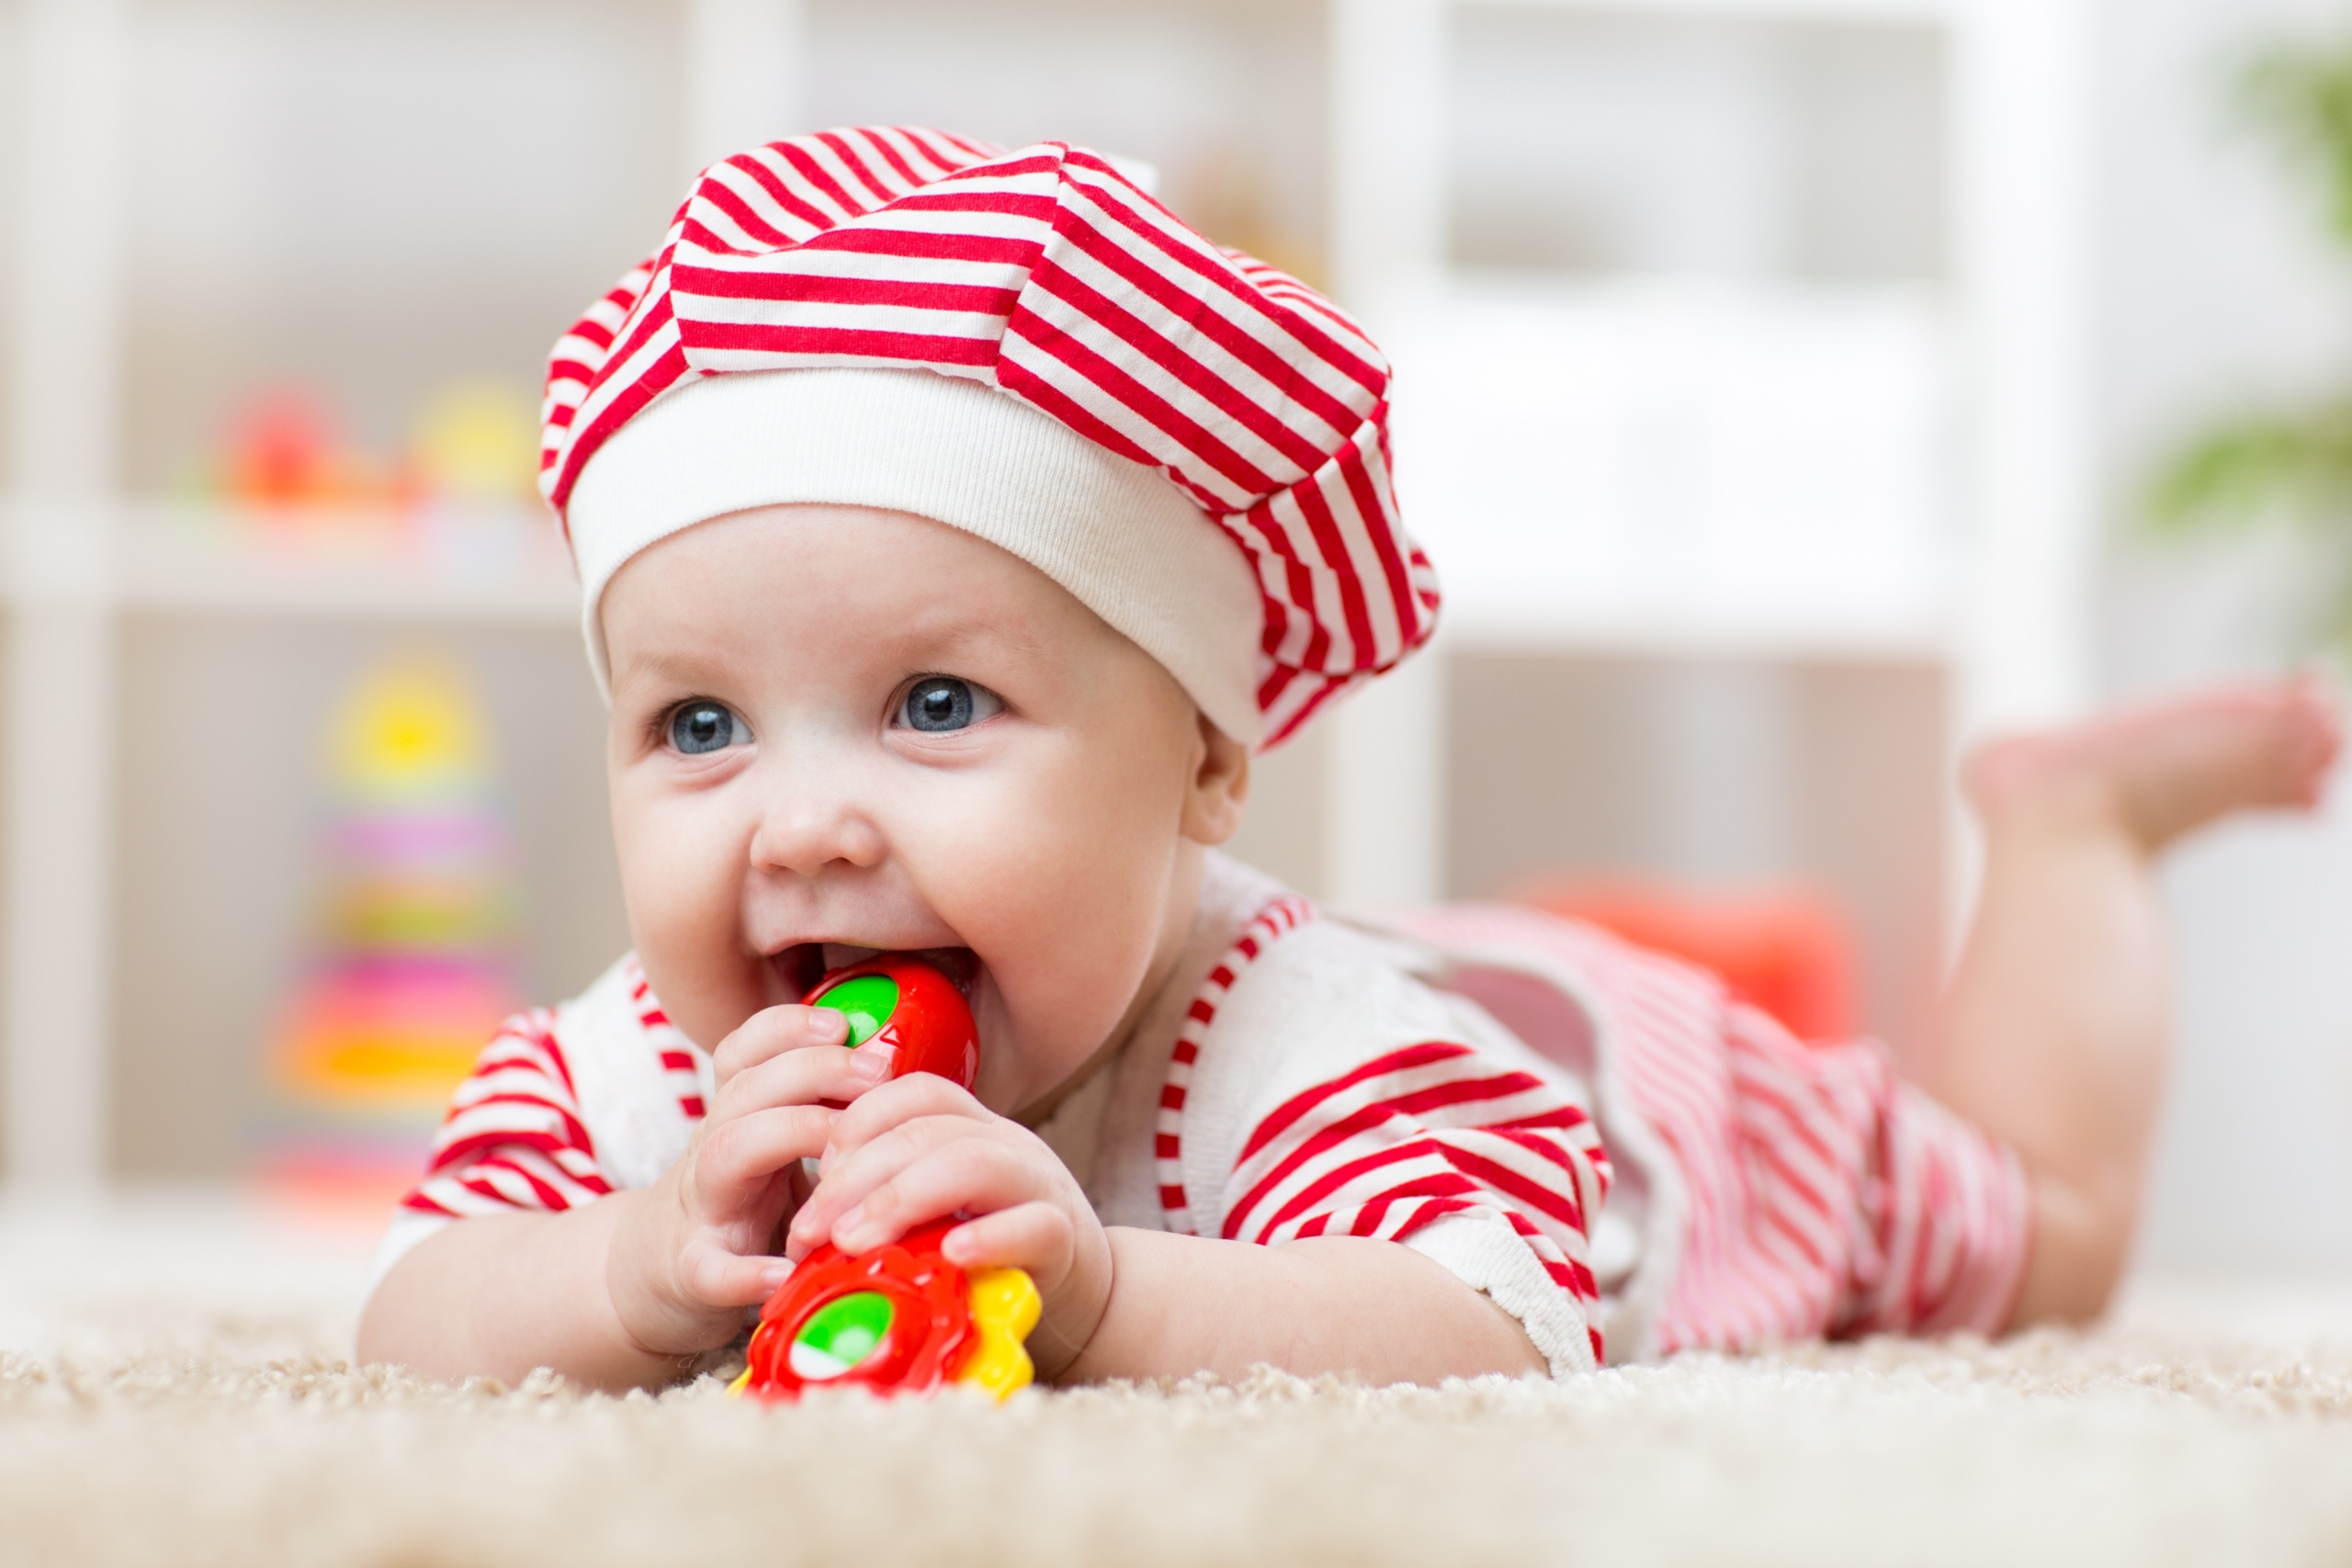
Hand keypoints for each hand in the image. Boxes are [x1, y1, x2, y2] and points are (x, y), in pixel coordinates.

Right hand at [605, 1003, 895, 1358]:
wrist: (655, 1275)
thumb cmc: (740, 1203)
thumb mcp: (773, 1147)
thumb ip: (821, 1112)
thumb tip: (909, 1077)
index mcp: (738, 1117)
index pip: (746, 1052)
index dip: (788, 1029)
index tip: (843, 1024)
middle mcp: (713, 1150)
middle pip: (745, 1090)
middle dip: (812, 1070)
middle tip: (878, 1073)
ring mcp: (701, 1210)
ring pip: (722, 1154)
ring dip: (786, 1138)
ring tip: (844, 1152)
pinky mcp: (695, 1273)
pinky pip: (711, 1269)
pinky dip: (744, 1272)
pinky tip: (783, 1274)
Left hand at [783, 1074, 1113, 1379]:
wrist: (1090, 1304)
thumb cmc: (992, 1264)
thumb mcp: (939, 1219)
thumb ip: (893, 1206)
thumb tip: (809, 1226)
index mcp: (974, 1130)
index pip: (913, 1093)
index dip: (856, 1124)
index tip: (815, 1175)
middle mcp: (1008, 1145)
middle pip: (927, 1128)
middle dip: (857, 1175)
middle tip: (811, 1229)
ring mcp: (1041, 1188)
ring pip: (975, 1161)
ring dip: (903, 1196)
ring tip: (855, 1241)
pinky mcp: (1066, 1243)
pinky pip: (1032, 1225)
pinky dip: (989, 1236)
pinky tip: (950, 1255)